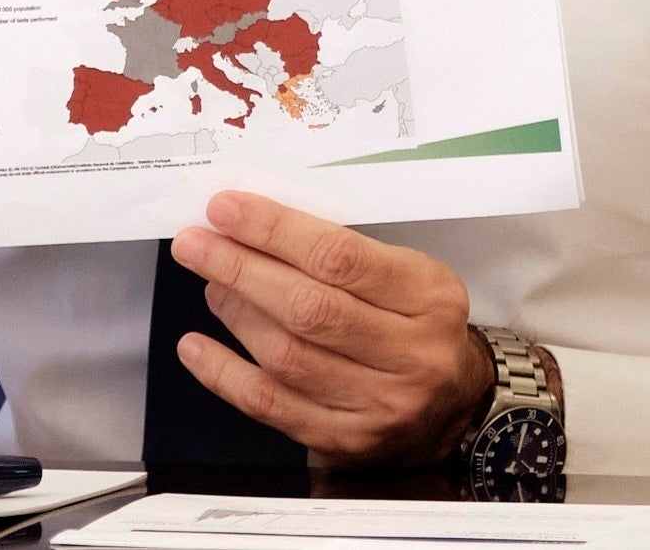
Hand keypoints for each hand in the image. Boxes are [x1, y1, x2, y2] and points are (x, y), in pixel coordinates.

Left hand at [168, 192, 495, 467]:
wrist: (452, 405)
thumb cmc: (418, 325)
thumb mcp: (408, 275)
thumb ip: (344, 254)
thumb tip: (258, 228)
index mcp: (428, 297)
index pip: (340, 257)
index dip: (275, 231)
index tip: (227, 210)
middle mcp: (409, 354)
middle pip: (308, 307)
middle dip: (240, 269)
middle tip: (197, 244)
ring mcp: (377, 403)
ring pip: (286, 356)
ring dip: (235, 314)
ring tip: (212, 284)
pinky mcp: (344, 440)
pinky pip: (270, 405)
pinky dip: (224, 374)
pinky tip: (196, 347)